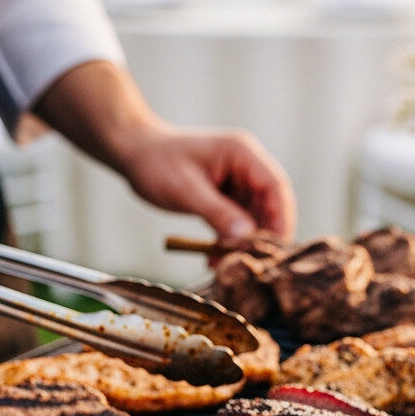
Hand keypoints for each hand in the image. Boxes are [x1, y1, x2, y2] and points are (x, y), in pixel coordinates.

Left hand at [34, 61, 295, 240]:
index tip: (274, 248)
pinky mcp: (225, 193)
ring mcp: (237, 179)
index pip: (275, 186)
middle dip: (262, 235)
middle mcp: (245, 164)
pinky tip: (214, 257)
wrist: (133, 151)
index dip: (281, 218)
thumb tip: (246, 238)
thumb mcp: (186, 190)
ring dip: (243, 241)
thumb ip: (218, 213)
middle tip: (251, 264)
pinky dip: (229, 239)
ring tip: (224, 264)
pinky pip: (237, 219)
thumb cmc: (156, 163)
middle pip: (270, 203)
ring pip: (254, 215)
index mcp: (242, 152)